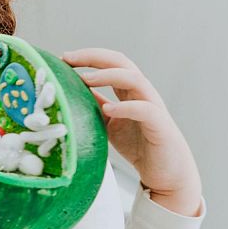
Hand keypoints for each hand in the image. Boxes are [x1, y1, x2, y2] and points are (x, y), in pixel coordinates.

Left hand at [63, 48, 202, 216]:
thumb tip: (69, 92)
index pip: (111, 63)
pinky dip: (126, 107)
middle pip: (122, 63)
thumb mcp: (108, 122)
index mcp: (130, 91)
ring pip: (135, 79)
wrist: (165, 172)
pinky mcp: (160, 125)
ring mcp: (153, 107)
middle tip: (68, 58)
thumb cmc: (138, 145)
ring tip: (85, 79)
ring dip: (108, 76)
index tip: (63, 58)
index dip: (88, 57)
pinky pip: (145, 109)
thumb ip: (95, 105)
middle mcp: (143, 93)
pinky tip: (108, 109)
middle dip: (94, 57)